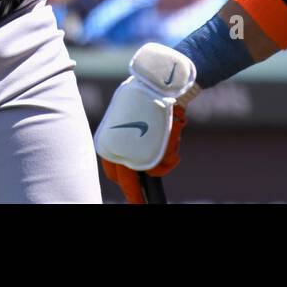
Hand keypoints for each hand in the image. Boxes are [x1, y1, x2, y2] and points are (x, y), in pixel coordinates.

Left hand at [94, 43, 195, 202]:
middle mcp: (118, 142)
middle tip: (140, 205)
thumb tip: (136, 165)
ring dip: (164, 162)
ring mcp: (135, 143)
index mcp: (110, 137)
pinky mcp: (154, 142)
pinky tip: (176, 136)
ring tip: (171, 142)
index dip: (125, 184)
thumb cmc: (147, 96)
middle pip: (125, 179)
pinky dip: (173, 155)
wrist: (164, 80)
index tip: (134, 195)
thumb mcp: (132, 116)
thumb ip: (130, 137)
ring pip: (152, 169)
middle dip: (135, 194)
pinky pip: (166, 161)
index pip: (113, 170)